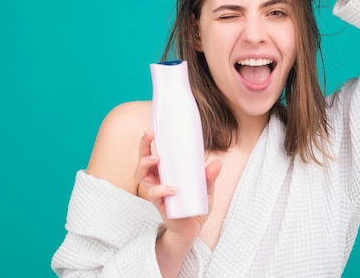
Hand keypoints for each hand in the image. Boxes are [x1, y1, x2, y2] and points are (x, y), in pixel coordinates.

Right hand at [135, 129, 221, 243]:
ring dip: (146, 164)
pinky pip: (155, 195)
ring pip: (142, 176)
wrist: (191, 230)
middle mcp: (157, 180)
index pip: (152, 153)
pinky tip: (172, 188)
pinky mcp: (160, 205)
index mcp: (165, 172)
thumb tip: (217, 163)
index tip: (152, 129)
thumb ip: (209, 177)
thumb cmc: (195, 206)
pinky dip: (161, 189)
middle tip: (150, 135)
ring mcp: (157, 192)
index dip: (149, 142)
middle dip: (143, 146)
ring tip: (156, 158)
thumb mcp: (206, 189)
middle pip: (143, 160)